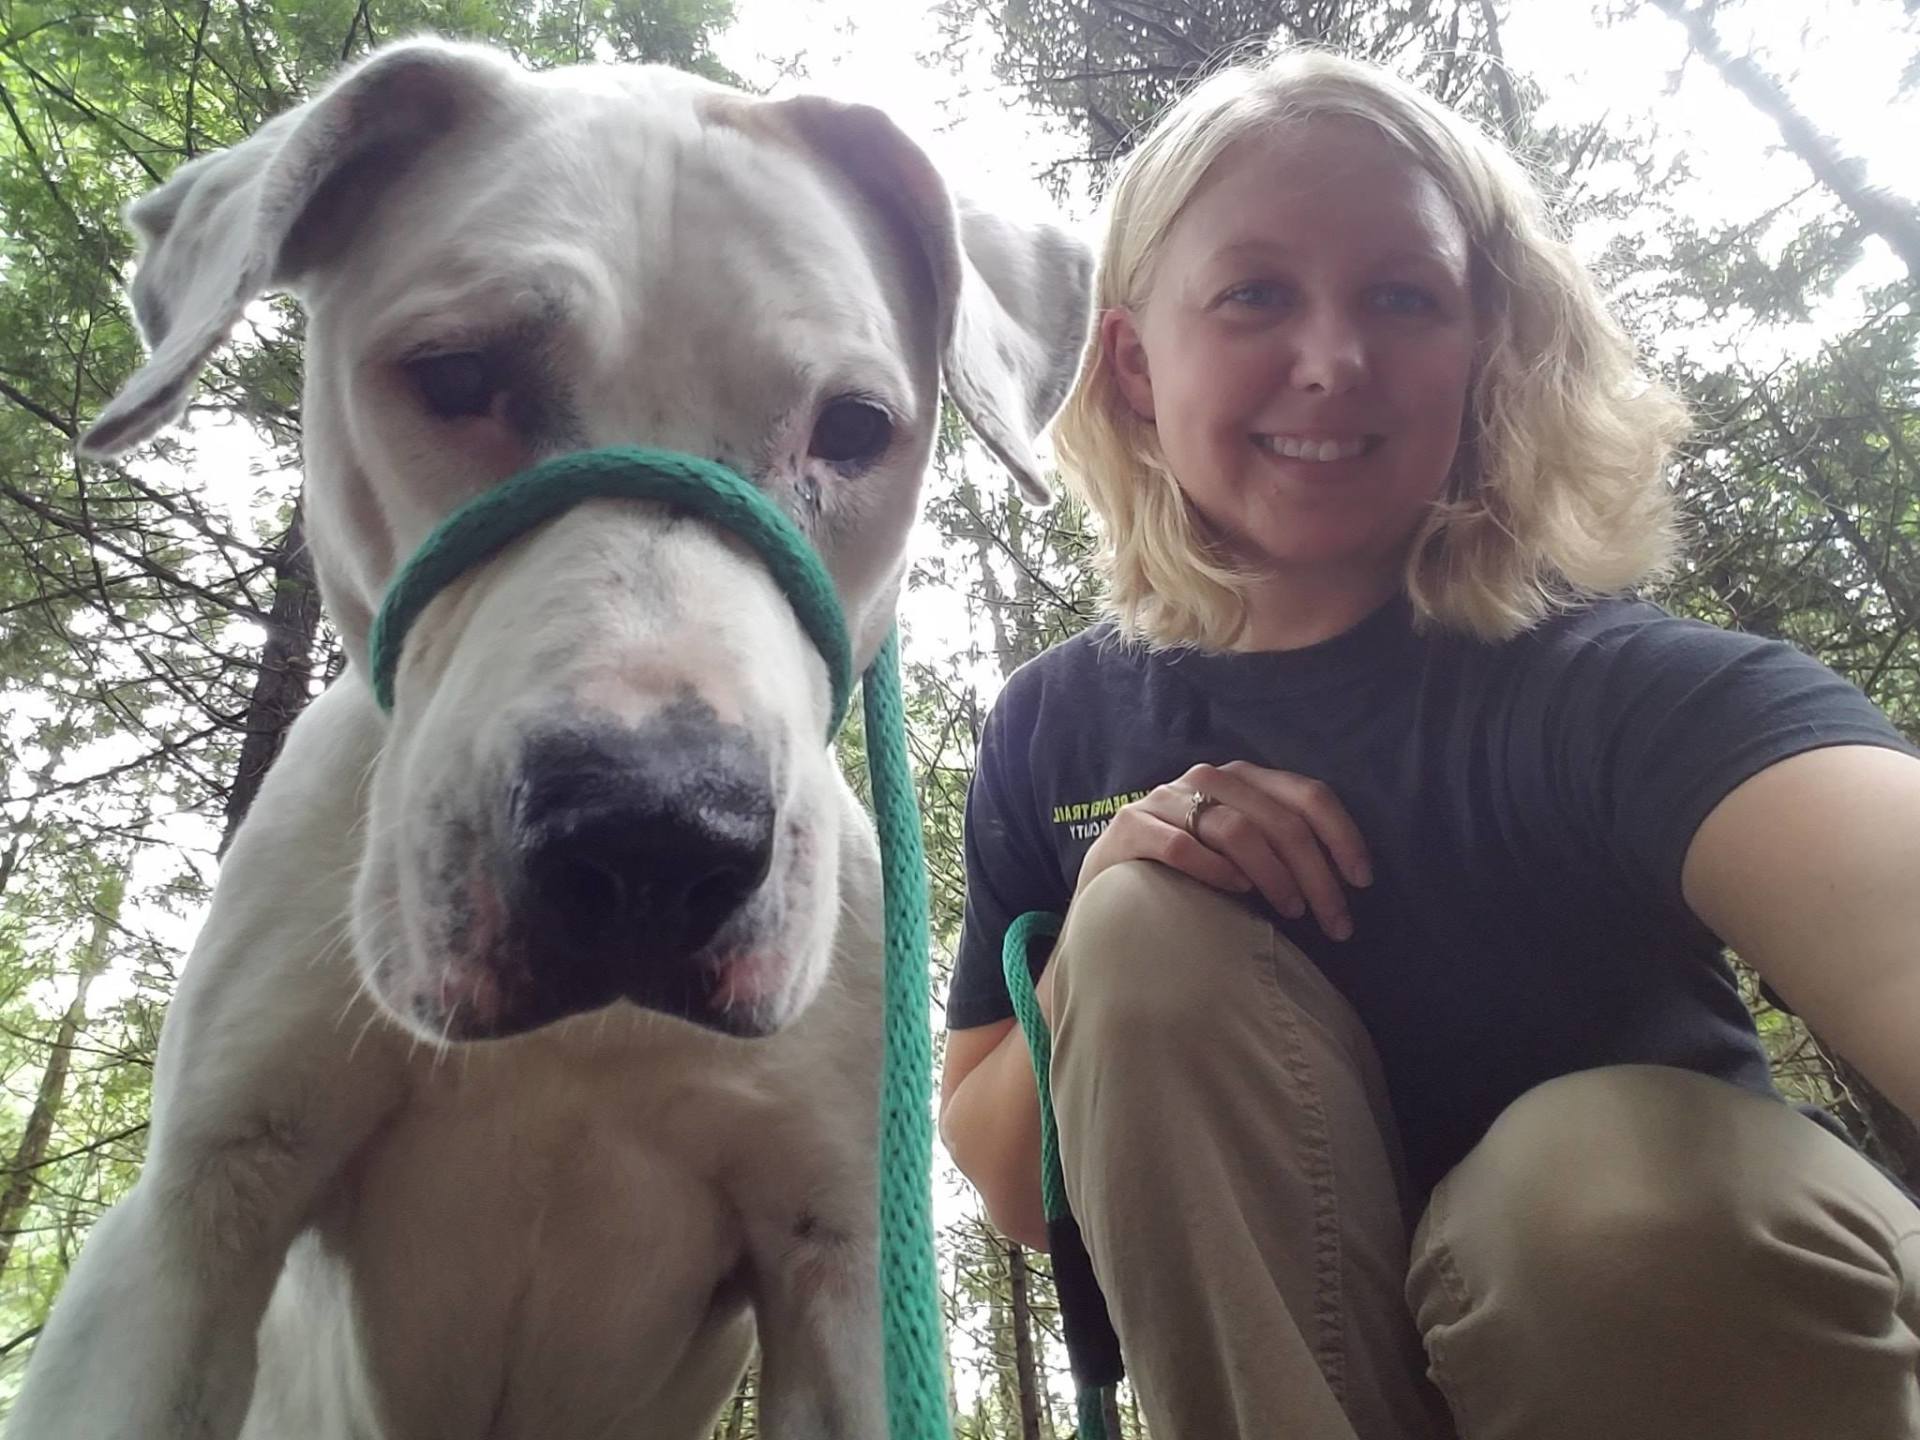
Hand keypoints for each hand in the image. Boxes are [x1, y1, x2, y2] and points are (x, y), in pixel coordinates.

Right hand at [1074, 761, 1370, 941]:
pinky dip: (1216, 870)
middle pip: (1280, 820)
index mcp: (1243, 779)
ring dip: (1274, 876)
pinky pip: (1182, 845)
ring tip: (1291, 912)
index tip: (1362, 881)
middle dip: (1316, 874)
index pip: (1308, 794)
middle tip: (1335, 922)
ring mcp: (1165, 799)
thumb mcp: (1243, 851)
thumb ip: (1282, 847)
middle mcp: (1206, 778)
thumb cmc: (1190, 874)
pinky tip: (1236, 894)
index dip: (1342, 836)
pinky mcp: (1130, 826)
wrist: (1110, 886)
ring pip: (1237, 830)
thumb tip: (1345, 878)